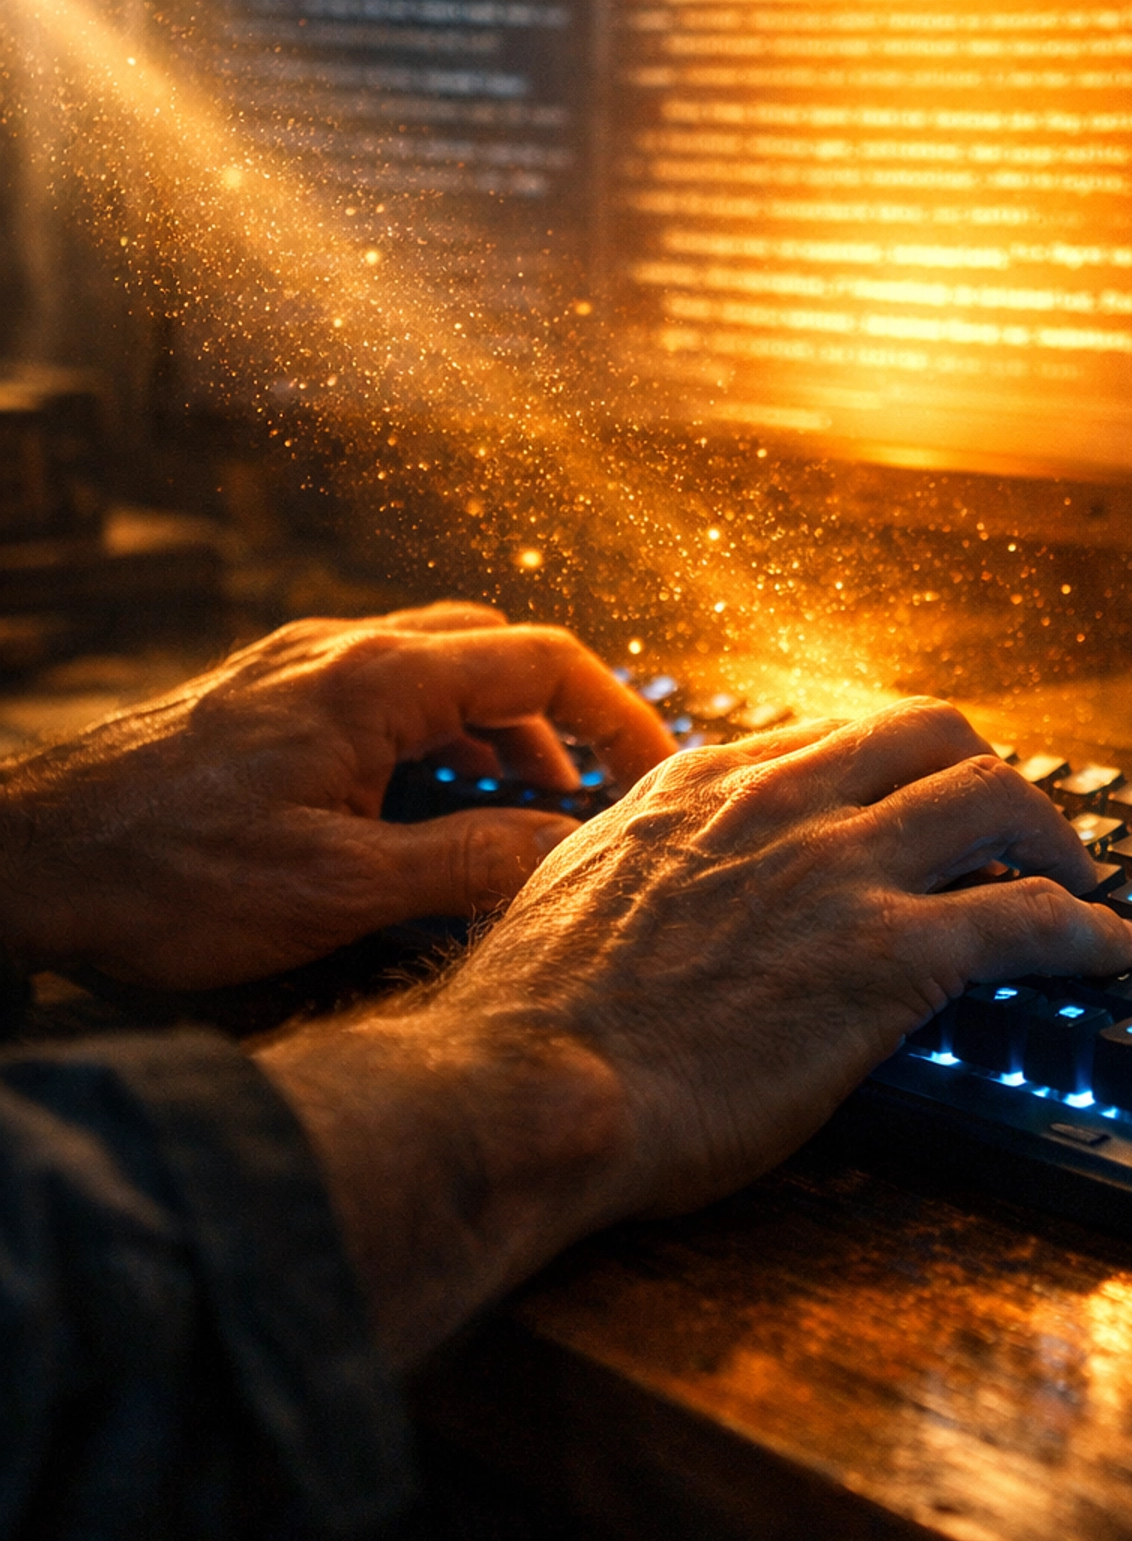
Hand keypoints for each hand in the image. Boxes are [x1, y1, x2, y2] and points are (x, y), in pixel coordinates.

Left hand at [0, 604, 672, 987]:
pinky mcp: (262, 701)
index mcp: (378, 679)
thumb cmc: (167, 877)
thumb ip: (467, 864)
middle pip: (494, 655)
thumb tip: (572, 852)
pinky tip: (414, 822)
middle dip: (556, 729)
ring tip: (503, 830)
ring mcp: (298, 669)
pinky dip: (426, 748)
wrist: (27, 862)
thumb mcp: (336, 889)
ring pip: (434, 677)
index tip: (660, 779)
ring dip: (487, 741)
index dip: (620, 717)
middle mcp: (344, 651)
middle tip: (580, 811)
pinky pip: (378, 700)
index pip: (543, 660)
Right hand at [261, 699, 1131, 1362]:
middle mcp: (783, 802)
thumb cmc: (534, 1016)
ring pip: (995, 800)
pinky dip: (1089, 929)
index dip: (899, 768)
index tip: (922, 804)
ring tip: (1080, 882)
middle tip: (1015, 830)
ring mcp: (841, 870)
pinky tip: (1115, 953)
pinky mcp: (891, 956)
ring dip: (1054, 839)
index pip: (838, 736)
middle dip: (987, 774)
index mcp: (706, 783)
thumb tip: (651, 867)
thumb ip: (639, 855)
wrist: (530, 1087)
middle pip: (932, 735)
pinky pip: (1029, 919)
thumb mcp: (576, 885)